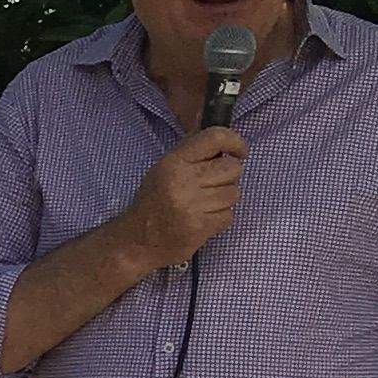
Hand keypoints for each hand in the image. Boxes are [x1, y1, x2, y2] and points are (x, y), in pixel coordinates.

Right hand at [121, 128, 246, 268]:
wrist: (137, 241)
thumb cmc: (153, 203)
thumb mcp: (163, 170)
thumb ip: (191, 152)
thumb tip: (219, 136)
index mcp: (174, 163)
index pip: (215, 137)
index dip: (235, 141)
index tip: (239, 151)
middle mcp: (182, 181)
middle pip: (232, 168)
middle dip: (228, 177)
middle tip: (211, 186)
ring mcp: (191, 205)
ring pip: (233, 193)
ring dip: (224, 200)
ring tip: (203, 205)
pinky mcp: (200, 227)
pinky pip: (229, 215)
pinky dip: (220, 218)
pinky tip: (203, 219)